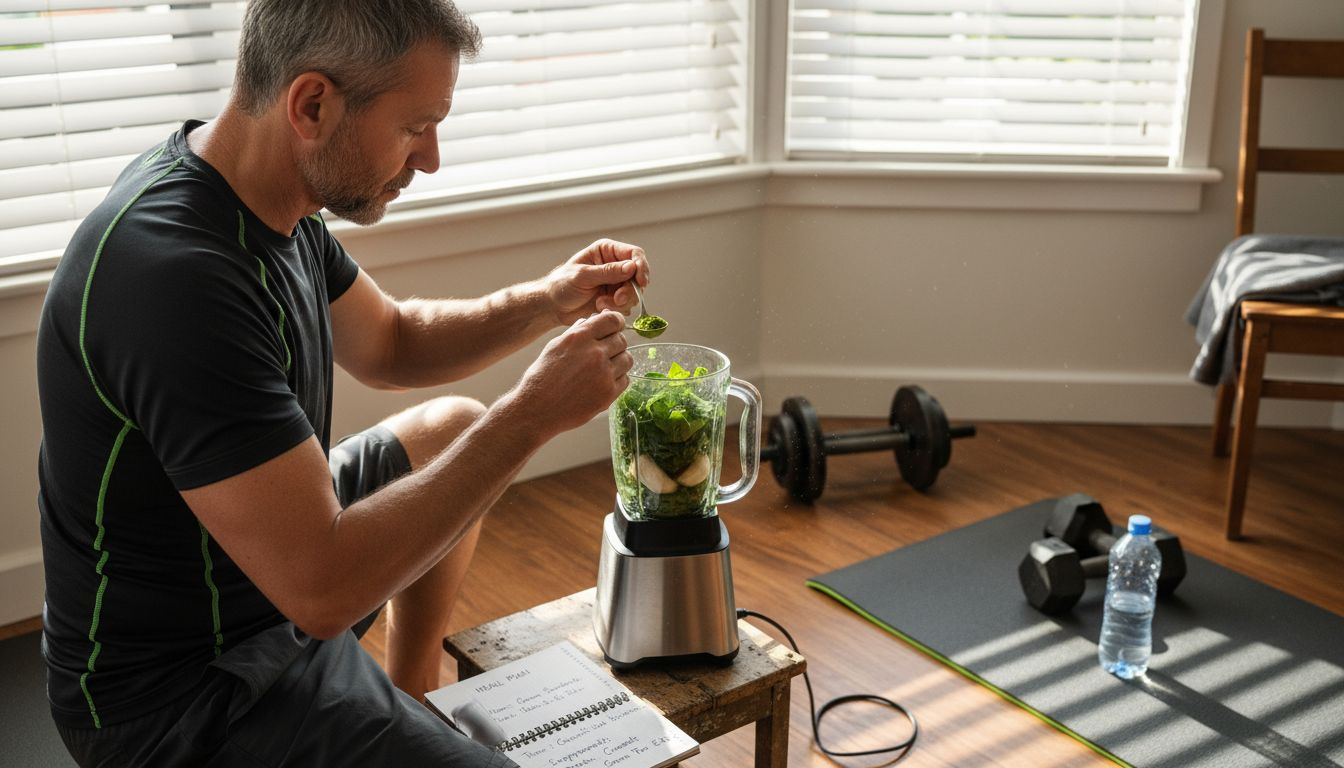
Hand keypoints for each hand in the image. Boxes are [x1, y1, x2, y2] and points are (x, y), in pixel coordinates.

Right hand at [510, 310, 632, 433]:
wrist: (537, 409)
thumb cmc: (542, 377)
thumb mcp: (555, 346)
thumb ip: (577, 331)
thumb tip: (593, 320)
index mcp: (580, 337)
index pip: (612, 320)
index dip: (617, 321)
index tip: (615, 326)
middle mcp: (594, 353)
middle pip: (622, 340)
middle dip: (615, 343)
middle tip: (605, 352)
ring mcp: (604, 374)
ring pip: (627, 359)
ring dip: (619, 361)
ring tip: (605, 367)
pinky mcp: (608, 394)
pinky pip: (625, 380)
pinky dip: (618, 379)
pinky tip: (603, 381)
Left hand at [544, 239, 649, 325]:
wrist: (553, 306)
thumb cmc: (562, 285)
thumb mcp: (583, 275)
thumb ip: (607, 272)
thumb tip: (632, 267)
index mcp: (607, 251)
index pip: (634, 254)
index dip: (641, 267)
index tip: (641, 282)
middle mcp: (615, 265)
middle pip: (638, 275)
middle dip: (630, 290)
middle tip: (617, 299)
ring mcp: (616, 283)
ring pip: (634, 292)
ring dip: (621, 302)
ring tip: (601, 304)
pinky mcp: (615, 298)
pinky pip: (627, 305)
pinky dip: (617, 309)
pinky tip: (600, 308)